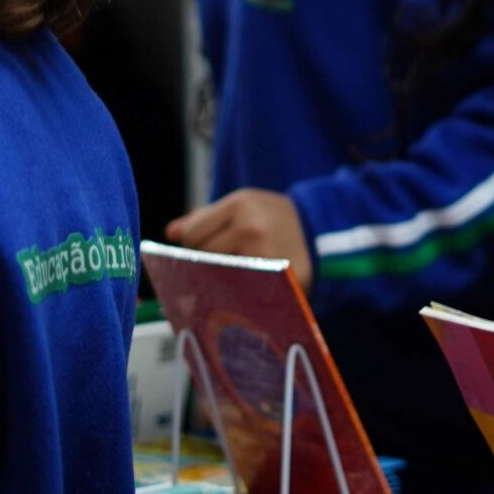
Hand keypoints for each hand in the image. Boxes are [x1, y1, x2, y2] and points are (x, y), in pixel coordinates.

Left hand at [167, 188, 313, 290]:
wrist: (321, 231)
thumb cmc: (273, 218)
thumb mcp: (243, 206)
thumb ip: (205, 217)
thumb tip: (172, 233)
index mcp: (241, 203)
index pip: (193, 234)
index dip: (195, 244)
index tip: (210, 246)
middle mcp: (252, 227)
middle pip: (203, 255)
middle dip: (208, 260)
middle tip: (230, 259)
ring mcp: (264, 253)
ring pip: (218, 274)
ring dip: (223, 276)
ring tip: (242, 269)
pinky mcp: (275, 277)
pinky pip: (239, 289)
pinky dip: (239, 288)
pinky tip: (248, 283)